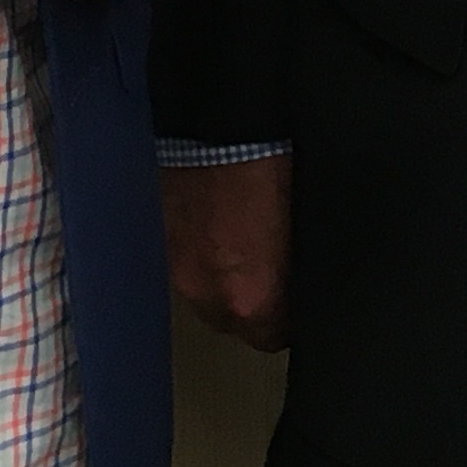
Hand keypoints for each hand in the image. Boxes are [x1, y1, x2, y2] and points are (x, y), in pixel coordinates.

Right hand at [164, 153, 292, 350]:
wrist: (218, 128)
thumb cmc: (270, 170)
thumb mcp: (302, 226)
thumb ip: (296, 268)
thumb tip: (300, 280)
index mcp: (251, 298)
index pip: (272, 337)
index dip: (287, 318)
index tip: (296, 300)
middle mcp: (208, 296)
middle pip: (236, 323)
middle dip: (254, 304)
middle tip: (275, 271)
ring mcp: (180, 269)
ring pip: (209, 295)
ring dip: (226, 280)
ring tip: (247, 244)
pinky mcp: (163, 241)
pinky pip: (190, 265)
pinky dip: (205, 255)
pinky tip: (223, 226)